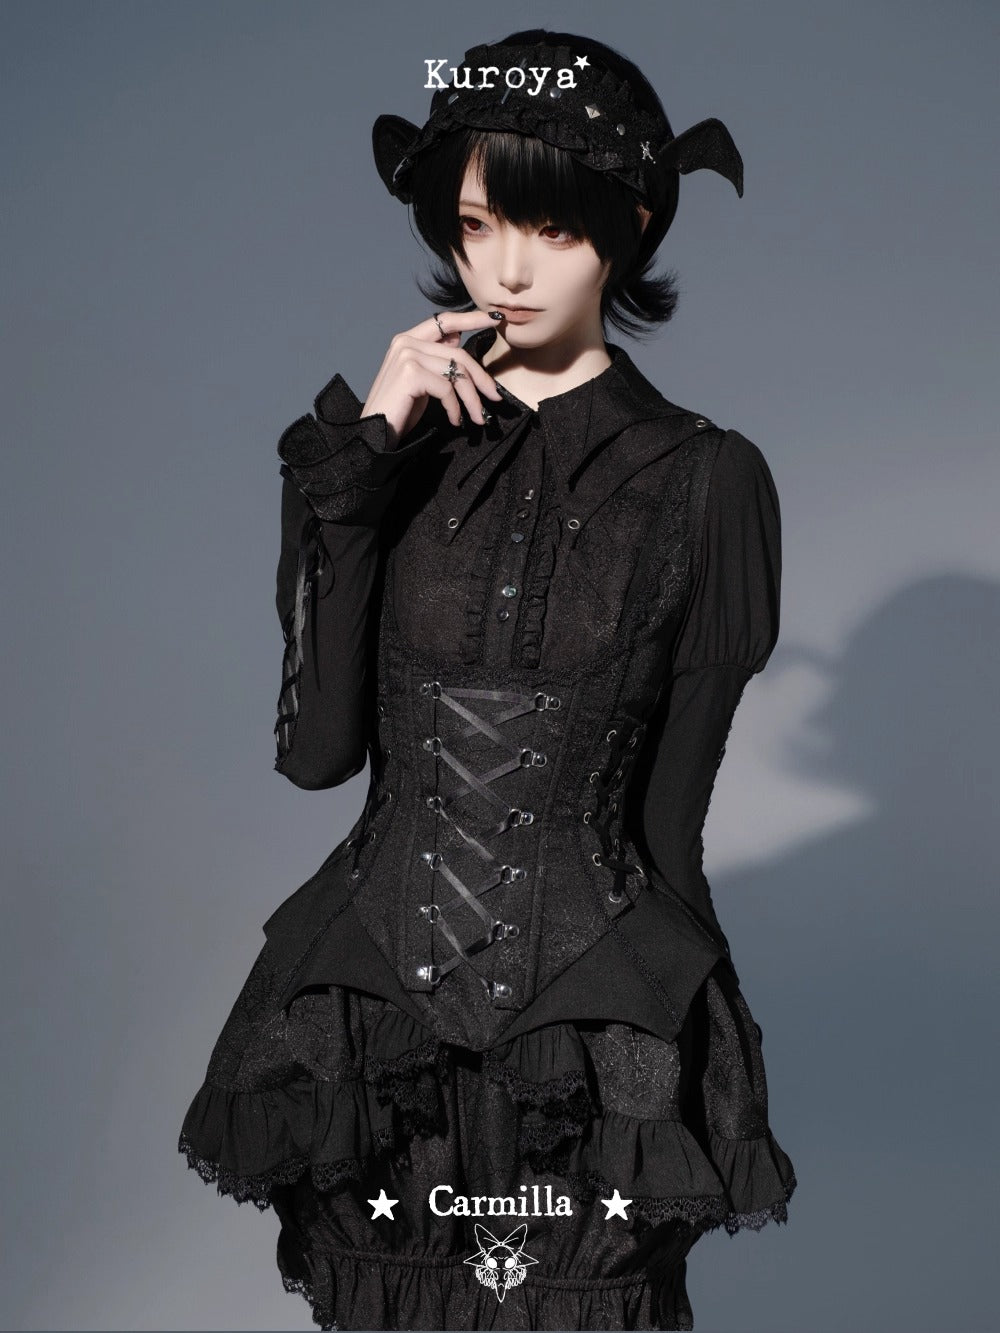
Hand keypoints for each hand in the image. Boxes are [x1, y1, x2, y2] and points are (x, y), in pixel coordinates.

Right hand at [360, 310, 504, 445]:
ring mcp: (407, 355)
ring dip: (472, 399)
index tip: (496, 319)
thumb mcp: (421, 380)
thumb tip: (458, 341)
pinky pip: (447, 388)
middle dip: (481, 377)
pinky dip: (455, 408)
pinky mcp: (410, 373)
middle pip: (457, 353)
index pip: (445, 321)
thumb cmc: (398, 410)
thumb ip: (436, 359)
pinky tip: (454, 420)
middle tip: (494, 397)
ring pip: (456, 372)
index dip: (472, 319)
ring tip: (477, 418)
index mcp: (408, 339)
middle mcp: (406, 342)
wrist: (374, 433)